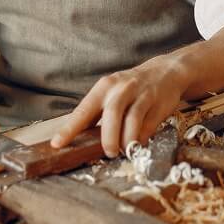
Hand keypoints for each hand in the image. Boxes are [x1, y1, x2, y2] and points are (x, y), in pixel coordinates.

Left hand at [50, 58, 189, 156]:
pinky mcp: (158, 103)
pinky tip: (138, 143)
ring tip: (124, 150)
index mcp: (104, 87)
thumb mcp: (112, 93)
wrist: (165, 71)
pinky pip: (149, 124)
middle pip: (111, 114)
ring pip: (132, 119)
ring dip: (127, 139)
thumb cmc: (131, 88)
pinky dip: (142, 137)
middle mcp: (121, 88)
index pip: (84, 110)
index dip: (70, 128)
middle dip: (108, 137)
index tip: (58, 144)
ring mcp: (141, 95)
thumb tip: (79, 140)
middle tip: (109, 152)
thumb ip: (98, 114)